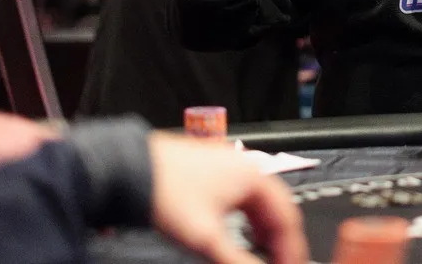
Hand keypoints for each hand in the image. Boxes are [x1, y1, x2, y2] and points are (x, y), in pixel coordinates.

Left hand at [150, 133, 307, 263]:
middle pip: (276, 209)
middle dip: (278, 241)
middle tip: (278, 261)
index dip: (291, 249)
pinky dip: (247, 221)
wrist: (130, 170)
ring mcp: (230, 167)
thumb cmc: (165, 192)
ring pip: (258, 204)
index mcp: (254, 177)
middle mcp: (246, 167)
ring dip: (263, 232)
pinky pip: (242, 199)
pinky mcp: (214, 172)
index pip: (287, 217)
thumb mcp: (206, 237)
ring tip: (260, 254)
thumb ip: (236, 260)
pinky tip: (238, 235)